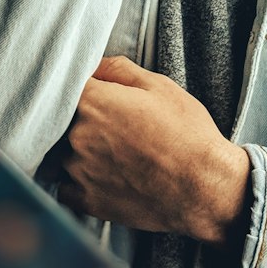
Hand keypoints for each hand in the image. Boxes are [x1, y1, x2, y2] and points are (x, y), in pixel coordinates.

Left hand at [59, 57, 250, 244]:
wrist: (204, 188)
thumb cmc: (187, 133)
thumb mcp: (159, 86)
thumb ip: (118, 69)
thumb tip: (93, 66)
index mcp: (93, 101)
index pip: (66, 87)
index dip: (82, 90)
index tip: (96, 96)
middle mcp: (77, 135)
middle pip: (63, 121)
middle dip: (82, 120)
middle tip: (115, 127)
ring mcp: (78, 170)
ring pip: (62, 153)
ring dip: (79, 152)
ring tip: (114, 154)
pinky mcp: (84, 201)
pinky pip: (65, 186)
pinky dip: (79, 181)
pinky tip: (105, 176)